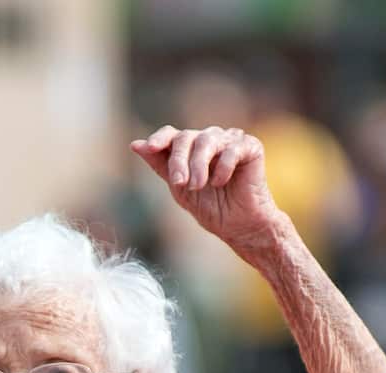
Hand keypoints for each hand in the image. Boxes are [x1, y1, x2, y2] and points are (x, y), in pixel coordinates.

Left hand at [131, 125, 279, 246]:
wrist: (238, 225)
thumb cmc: (209, 206)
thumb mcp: (178, 188)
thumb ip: (160, 165)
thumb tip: (135, 145)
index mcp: (190, 148)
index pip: (172, 134)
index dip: (159, 138)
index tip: (150, 148)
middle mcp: (209, 139)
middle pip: (186, 137)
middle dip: (179, 160)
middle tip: (180, 183)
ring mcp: (230, 140)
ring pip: (207, 139)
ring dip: (199, 165)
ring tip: (198, 186)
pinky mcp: (251, 146)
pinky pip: (232, 148)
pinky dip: (223, 167)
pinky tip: (221, 182)